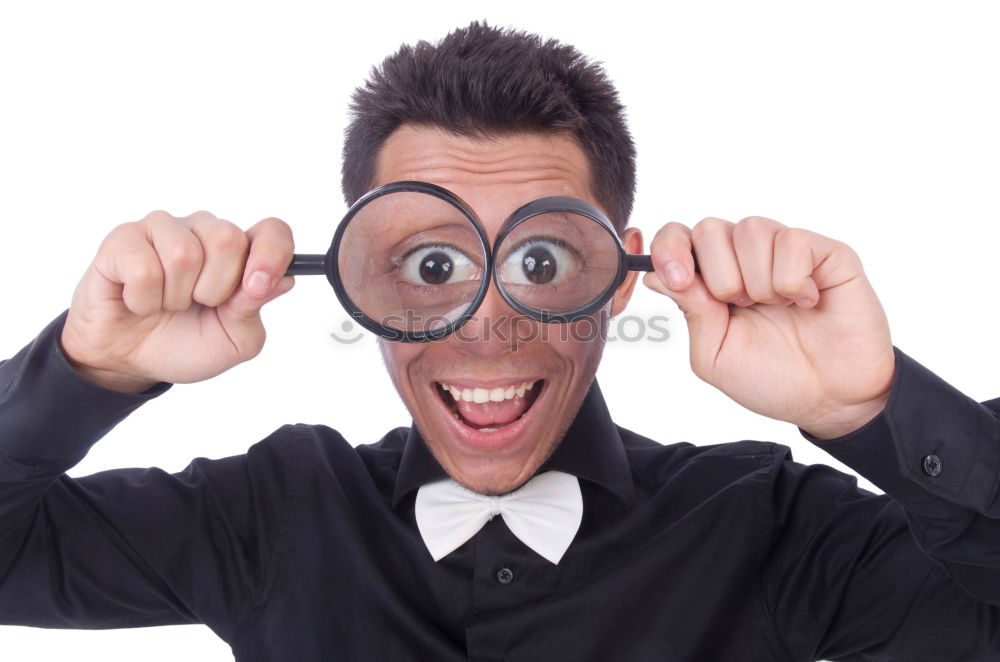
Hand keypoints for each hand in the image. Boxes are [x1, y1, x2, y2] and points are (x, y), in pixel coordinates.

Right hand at [61, 210, 294, 392]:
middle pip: (227, 238)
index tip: (257, 287)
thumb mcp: (234, 340)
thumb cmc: (185, 344)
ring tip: (166, 304)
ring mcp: (164, 229)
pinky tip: (139, 301)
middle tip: (198, 305)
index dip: (272, 254)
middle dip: (215, 288)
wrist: (130, 360)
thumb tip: (280, 279)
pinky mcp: (124, 238)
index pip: (272, 231)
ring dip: (175, 297)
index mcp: (241, 253)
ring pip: (184, 254)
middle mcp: (205, 231)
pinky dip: (144, 300)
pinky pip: (143, 268)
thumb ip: (254, 309)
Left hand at [644, 216, 894, 438]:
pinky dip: (794, 280)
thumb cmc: (773, 379)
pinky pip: (792, 241)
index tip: (678, 278)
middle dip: (719, 277)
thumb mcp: (715, 355)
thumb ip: (690, 311)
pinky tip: (808, 301)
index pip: (677, 237)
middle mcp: (745, 258)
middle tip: (743, 307)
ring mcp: (785, 250)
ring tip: (780, 307)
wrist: (831, 401)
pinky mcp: (825, 252)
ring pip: (750, 229)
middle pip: (708, 229)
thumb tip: (655, 274)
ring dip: (758, 280)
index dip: (670, 249)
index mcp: (711, 280)